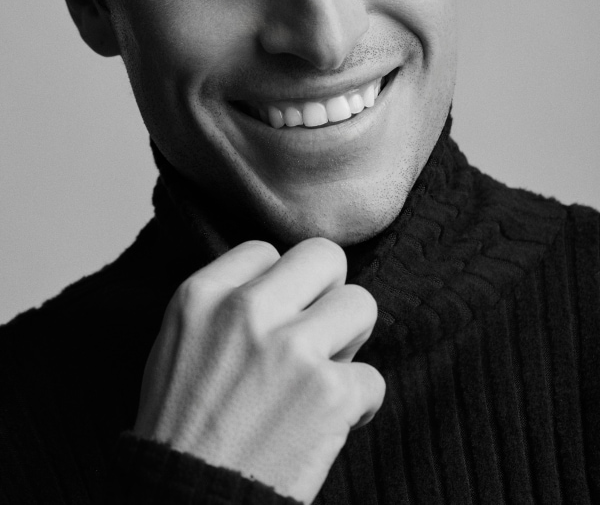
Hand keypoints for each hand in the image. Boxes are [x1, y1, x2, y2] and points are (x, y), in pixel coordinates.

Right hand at [134, 237, 384, 503]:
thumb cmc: (180, 429)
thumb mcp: (177, 343)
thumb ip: (222, 302)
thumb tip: (276, 279)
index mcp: (203, 295)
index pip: (265, 249)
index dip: (277, 283)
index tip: (276, 315)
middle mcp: (247, 312)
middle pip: (324, 256)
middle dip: (328, 291)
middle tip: (316, 329)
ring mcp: (291, 350)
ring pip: (361, 304)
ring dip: (350, 341)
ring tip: (325, 372)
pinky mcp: (329, 394)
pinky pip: (373, 377)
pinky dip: (359, 404)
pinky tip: (330, 421)